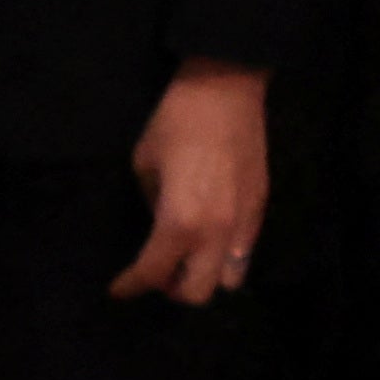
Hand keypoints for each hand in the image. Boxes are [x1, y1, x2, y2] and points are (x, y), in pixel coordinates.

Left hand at [113, 62, 269, 302]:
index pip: (152, 274)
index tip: (118, 288)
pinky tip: (209, 242)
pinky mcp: (261, 206)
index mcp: (179, 222)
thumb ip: (152, 206)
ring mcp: (244, 222)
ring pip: (228, 280)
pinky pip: (245, 253)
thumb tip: (157, 223)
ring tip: (186, 259)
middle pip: (195, 293)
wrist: (226, 87)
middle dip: (171, 289)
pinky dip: (226, 259)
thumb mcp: (144, 167)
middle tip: (156, 272)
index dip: (130, 285)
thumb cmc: (176, 121)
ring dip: (203, 277)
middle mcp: (215, 232)